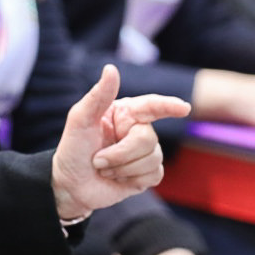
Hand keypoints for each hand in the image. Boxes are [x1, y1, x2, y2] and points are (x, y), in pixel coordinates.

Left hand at [51, 66, 174, 221]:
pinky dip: (131, 180)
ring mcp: (145, 152)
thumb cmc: (73, 150)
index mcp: (124, 113)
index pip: (151, 106)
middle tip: (97, 160)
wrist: (71, 186)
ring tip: (104, 169)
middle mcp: (138, 129)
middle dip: (120, 154)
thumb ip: (97, 96)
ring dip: (122, 169)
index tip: (183, 108)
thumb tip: (111, 69)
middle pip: (147, 139)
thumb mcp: (79, 121)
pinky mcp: (148, 174)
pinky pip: (154, 175)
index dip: (168, 106)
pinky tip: (117, 179)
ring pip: (152, 159)